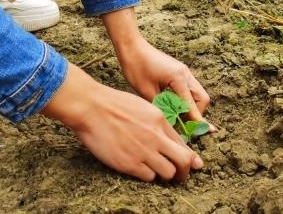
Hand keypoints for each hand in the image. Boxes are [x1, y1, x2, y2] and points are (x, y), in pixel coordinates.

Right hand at [40, 65, 201, 181]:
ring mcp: (144, 151)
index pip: (184, 143)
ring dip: (165, 175)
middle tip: (180, 176)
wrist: (91, 107)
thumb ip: (156, 122)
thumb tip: (165, 136)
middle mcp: (156, 136)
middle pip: (184, 161)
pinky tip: (140, 169)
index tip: (191, 164)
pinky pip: (149, 177)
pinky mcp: (130, 163)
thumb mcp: (142, 106)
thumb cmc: (113, 104)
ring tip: (157, 172)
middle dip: (185, 172)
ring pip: (169, 173)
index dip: (189, 156)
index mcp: (160, 120)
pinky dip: (147, 176)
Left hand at [103, 8, 210, 124]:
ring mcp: (184, 71)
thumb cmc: (136, 67)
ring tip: (177, 117)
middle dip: (196, 114)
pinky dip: (185, 99)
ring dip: (191, 106)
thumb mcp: (147, 92)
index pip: (192, 106)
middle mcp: (185, 74)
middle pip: (202, 99)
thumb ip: (162, 108)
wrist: (132, 46)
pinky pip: (189, 88)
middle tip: (184, 126)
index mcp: (178, 78)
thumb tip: (172, 123)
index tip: (200, 134)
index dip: (196, 122)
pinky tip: (173, 106)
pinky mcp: (179, 71)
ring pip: (197, 93)